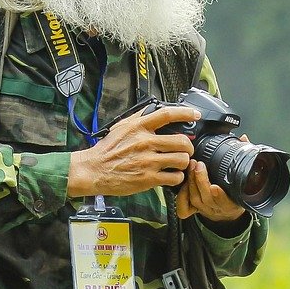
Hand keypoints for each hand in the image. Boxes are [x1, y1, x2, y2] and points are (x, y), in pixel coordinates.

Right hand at [66, 105, 198, 197]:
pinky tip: (172, 176)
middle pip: (181, 141)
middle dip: (188, 146)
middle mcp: (145, 142)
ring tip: (178, 164)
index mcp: (139, 127)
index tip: (195, 114)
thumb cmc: (107, 150)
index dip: (185, 113)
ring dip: (184, 162)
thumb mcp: (121, 127)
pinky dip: (177, 177)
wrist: (94, 169)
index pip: (167, 115)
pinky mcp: (148, 178)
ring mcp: (148, 161)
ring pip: (181, 160)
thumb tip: (153, 109)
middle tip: (185, 150)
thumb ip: (139, 118)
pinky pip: (174, 177)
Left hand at [176, 153, 246, 222]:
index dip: (220, 196)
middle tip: (198, 165)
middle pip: (207, 198)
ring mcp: (205, 209)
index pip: (226, 202)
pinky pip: (185, 208)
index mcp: (232, 203)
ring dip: (191, 182)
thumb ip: (244, 158)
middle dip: (201, 181)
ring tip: (191, 166)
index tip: (215, 187)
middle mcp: (218, 208)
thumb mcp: (245, 180)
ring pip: (195, 199)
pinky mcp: (194, 210)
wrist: (227, 211)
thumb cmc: (235, 194)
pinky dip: (182, 197)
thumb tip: (243, 139)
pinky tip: (183, 183)